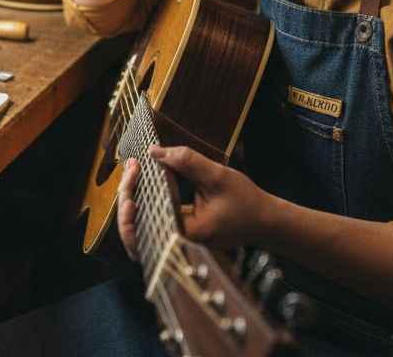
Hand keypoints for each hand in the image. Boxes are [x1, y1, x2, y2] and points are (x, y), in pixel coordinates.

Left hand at [118, 146, 271, 258]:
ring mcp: (178, 238)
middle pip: (134, 227)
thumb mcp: (217, 176)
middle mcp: (177, 240)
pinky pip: (154, 219)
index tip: (135, 167)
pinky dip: (145, 201)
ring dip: (132, 199)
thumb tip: (154, 151)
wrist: (265, 220)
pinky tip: (144, 180)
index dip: (129, 195)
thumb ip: (187, 161)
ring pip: (141, 225)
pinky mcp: (180, 230)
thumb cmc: (247, 202)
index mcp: (184, 234)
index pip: (141, 222)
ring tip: (133, 172)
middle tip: (132, 166)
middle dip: (127, 195)